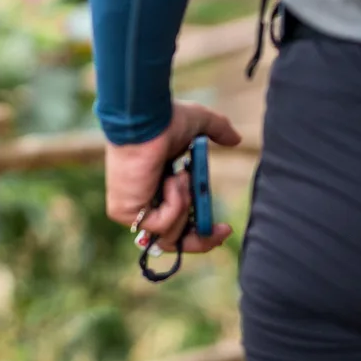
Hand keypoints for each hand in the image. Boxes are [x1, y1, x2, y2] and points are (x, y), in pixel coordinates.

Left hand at [104, 103, 241, 257]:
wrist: (148, 119)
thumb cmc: (165, 120)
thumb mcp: (199, 125)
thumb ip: (217, 131)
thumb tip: (236, 139)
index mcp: (155, 186)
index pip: (176, 224)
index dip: (201, 233)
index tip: (225, 229)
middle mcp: (141, 201)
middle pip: (173, 240)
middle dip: (202, 240)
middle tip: (223, 230)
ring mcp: (131, 208)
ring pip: (170, 233)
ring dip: (186, 204)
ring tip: (180, 176)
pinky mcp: (124, 212)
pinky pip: (162, 224)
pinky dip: (175, 203)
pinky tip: (170, 180)